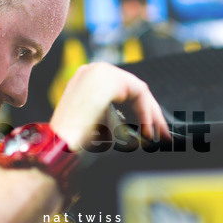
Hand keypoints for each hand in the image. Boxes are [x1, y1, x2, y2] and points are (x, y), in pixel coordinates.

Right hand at [49, 62, 170, 150]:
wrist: (59, 150)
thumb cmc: (73, 147)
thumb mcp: (98, 128)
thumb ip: (115, 120)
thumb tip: (143, 130)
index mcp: (84, 82)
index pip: (123, 91)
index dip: (141, 112)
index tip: (153, 131)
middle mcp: (91, 71)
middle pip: (132, 89)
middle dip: (151, 114)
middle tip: (163, 134)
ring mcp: (98, 72)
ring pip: (138, 90)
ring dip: (151, 115)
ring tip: (158, 135)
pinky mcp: (108, 78)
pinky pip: (138, 93)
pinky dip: (145, 113)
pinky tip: (147, 130)